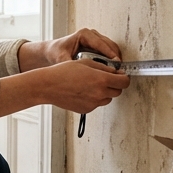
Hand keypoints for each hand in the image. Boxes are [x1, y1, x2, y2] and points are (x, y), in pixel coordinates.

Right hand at [0, 58, 129, 117]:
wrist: (48, 86)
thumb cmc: (63, 72)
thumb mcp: (86, 62)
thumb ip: (104, 67)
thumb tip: (115, 72)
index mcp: (101, 80)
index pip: (124, 82)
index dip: (124, 77)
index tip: (121, 75)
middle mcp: (100, 93)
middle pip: (118, 91)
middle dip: (114, 84)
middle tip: (104, 78)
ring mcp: (93, 103)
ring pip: (108, 98)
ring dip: (105, 92)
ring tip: (90, 84)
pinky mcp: (86, 110)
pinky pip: (96, 104)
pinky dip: (94, 98)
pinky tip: (82, 91)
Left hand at [18, 28, 121, 70]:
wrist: (51, 52)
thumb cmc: (55, 52)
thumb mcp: (61, 58)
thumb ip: (70, 63)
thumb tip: (80, 71)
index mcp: (84, 34)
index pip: (101, 43)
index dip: (110, 53)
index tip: (117, 63)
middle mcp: (92, 35)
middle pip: (110, 45)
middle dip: (115, 57)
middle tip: (119, 70)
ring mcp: (96, 40)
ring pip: (111, 48)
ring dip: (115, 59)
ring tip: (117, 72)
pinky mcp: (98, 46)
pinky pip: (109, 52)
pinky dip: (112, 60)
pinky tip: (112, 71)